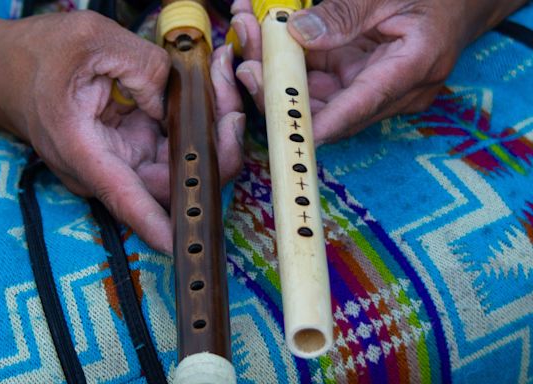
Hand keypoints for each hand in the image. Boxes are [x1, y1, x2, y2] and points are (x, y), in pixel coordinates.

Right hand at [0, 11, 243, 253]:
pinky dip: (197, 120)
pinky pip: (175, 145)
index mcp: (82, 148)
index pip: (124, 195)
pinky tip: (209, 85)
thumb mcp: (91, 41)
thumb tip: (181, 100)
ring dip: (210, 130)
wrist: (8, 69)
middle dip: (213, 149)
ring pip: (180, 163)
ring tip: (222, 81)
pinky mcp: (134, 146)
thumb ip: (143, 67)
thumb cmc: (38, 56)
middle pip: (170, 181)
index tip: (182, 245)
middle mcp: (105, 165)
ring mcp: (122, 158)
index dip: (155, 224)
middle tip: (232, 108)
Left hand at [230, 0, 525, 143]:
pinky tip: (266, 39)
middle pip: (328, 108)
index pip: (358, 107)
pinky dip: (291, 64)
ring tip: (249, 37)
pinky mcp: (358, 79)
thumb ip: (345, 13)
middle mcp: (391, 92)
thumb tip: (298, 33)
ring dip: (279, 74)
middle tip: (247, 62)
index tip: (283, 128)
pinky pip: (319, 80)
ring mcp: (372, 88)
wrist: (459, 2)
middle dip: (281, 91)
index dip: (318, 124)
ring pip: (317, 95)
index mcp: (411, 70)